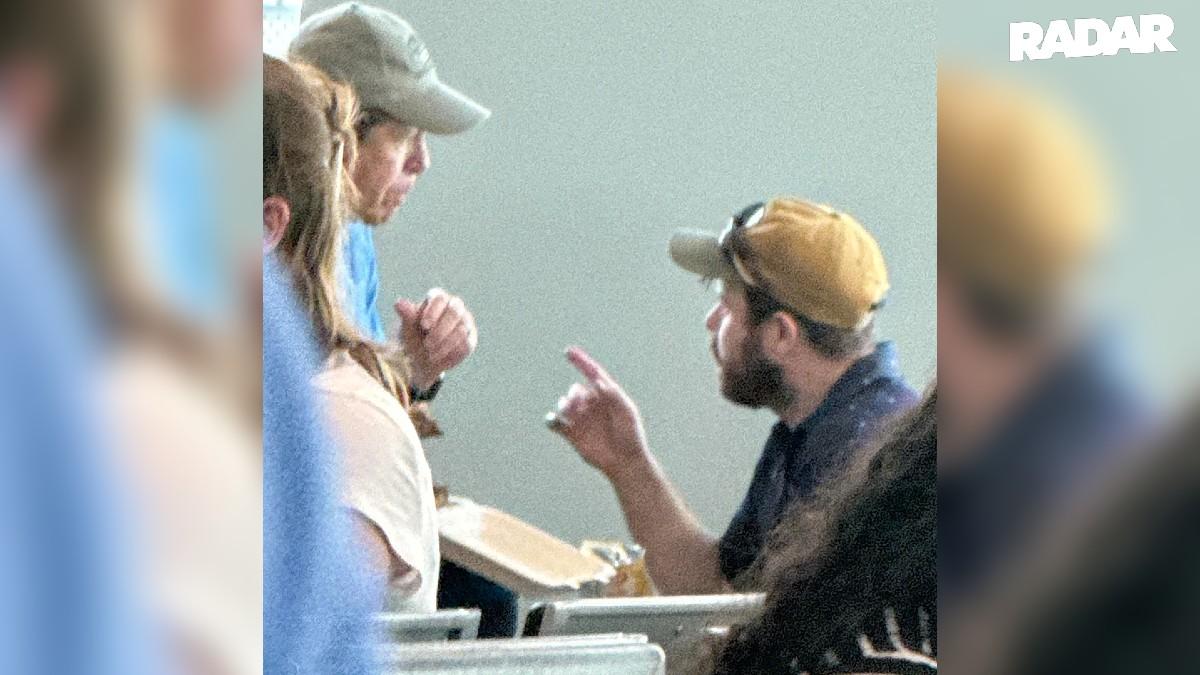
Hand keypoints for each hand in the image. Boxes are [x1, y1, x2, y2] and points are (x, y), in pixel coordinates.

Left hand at [394, 288, 477, 390]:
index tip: (424, 326)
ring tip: (431, 355)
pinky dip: (452, 353)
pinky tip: (440, 358)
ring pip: (461, 330)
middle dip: (441, 330)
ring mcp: (465, 321)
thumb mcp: (407, 328)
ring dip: (444, 345)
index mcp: (437, 299)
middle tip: (427, 345)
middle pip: (454, 311)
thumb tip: (399, 304)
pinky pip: (466, 344)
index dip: (433, 312)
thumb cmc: (413, 338)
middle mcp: (454, 306)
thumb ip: (406, 316)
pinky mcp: (470, 338)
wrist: (422, 360)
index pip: (440, 298)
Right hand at [550, 347, 649, 478]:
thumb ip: (613, 395)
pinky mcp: (572, 434)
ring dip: (564, 405)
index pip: (591, 373)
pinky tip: (552, 420)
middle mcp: (591, 405)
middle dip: (574, 394)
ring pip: (563, 404)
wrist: (625, 461)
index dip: (580, 361)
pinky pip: (555, 423)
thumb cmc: (630, 435)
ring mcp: (580, 419)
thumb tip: (597, 380)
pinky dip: (550, 420)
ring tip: (570, 413)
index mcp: (605, 395)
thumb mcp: (627, 412)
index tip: (568, 351)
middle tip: (578, 404)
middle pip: (574, 390)